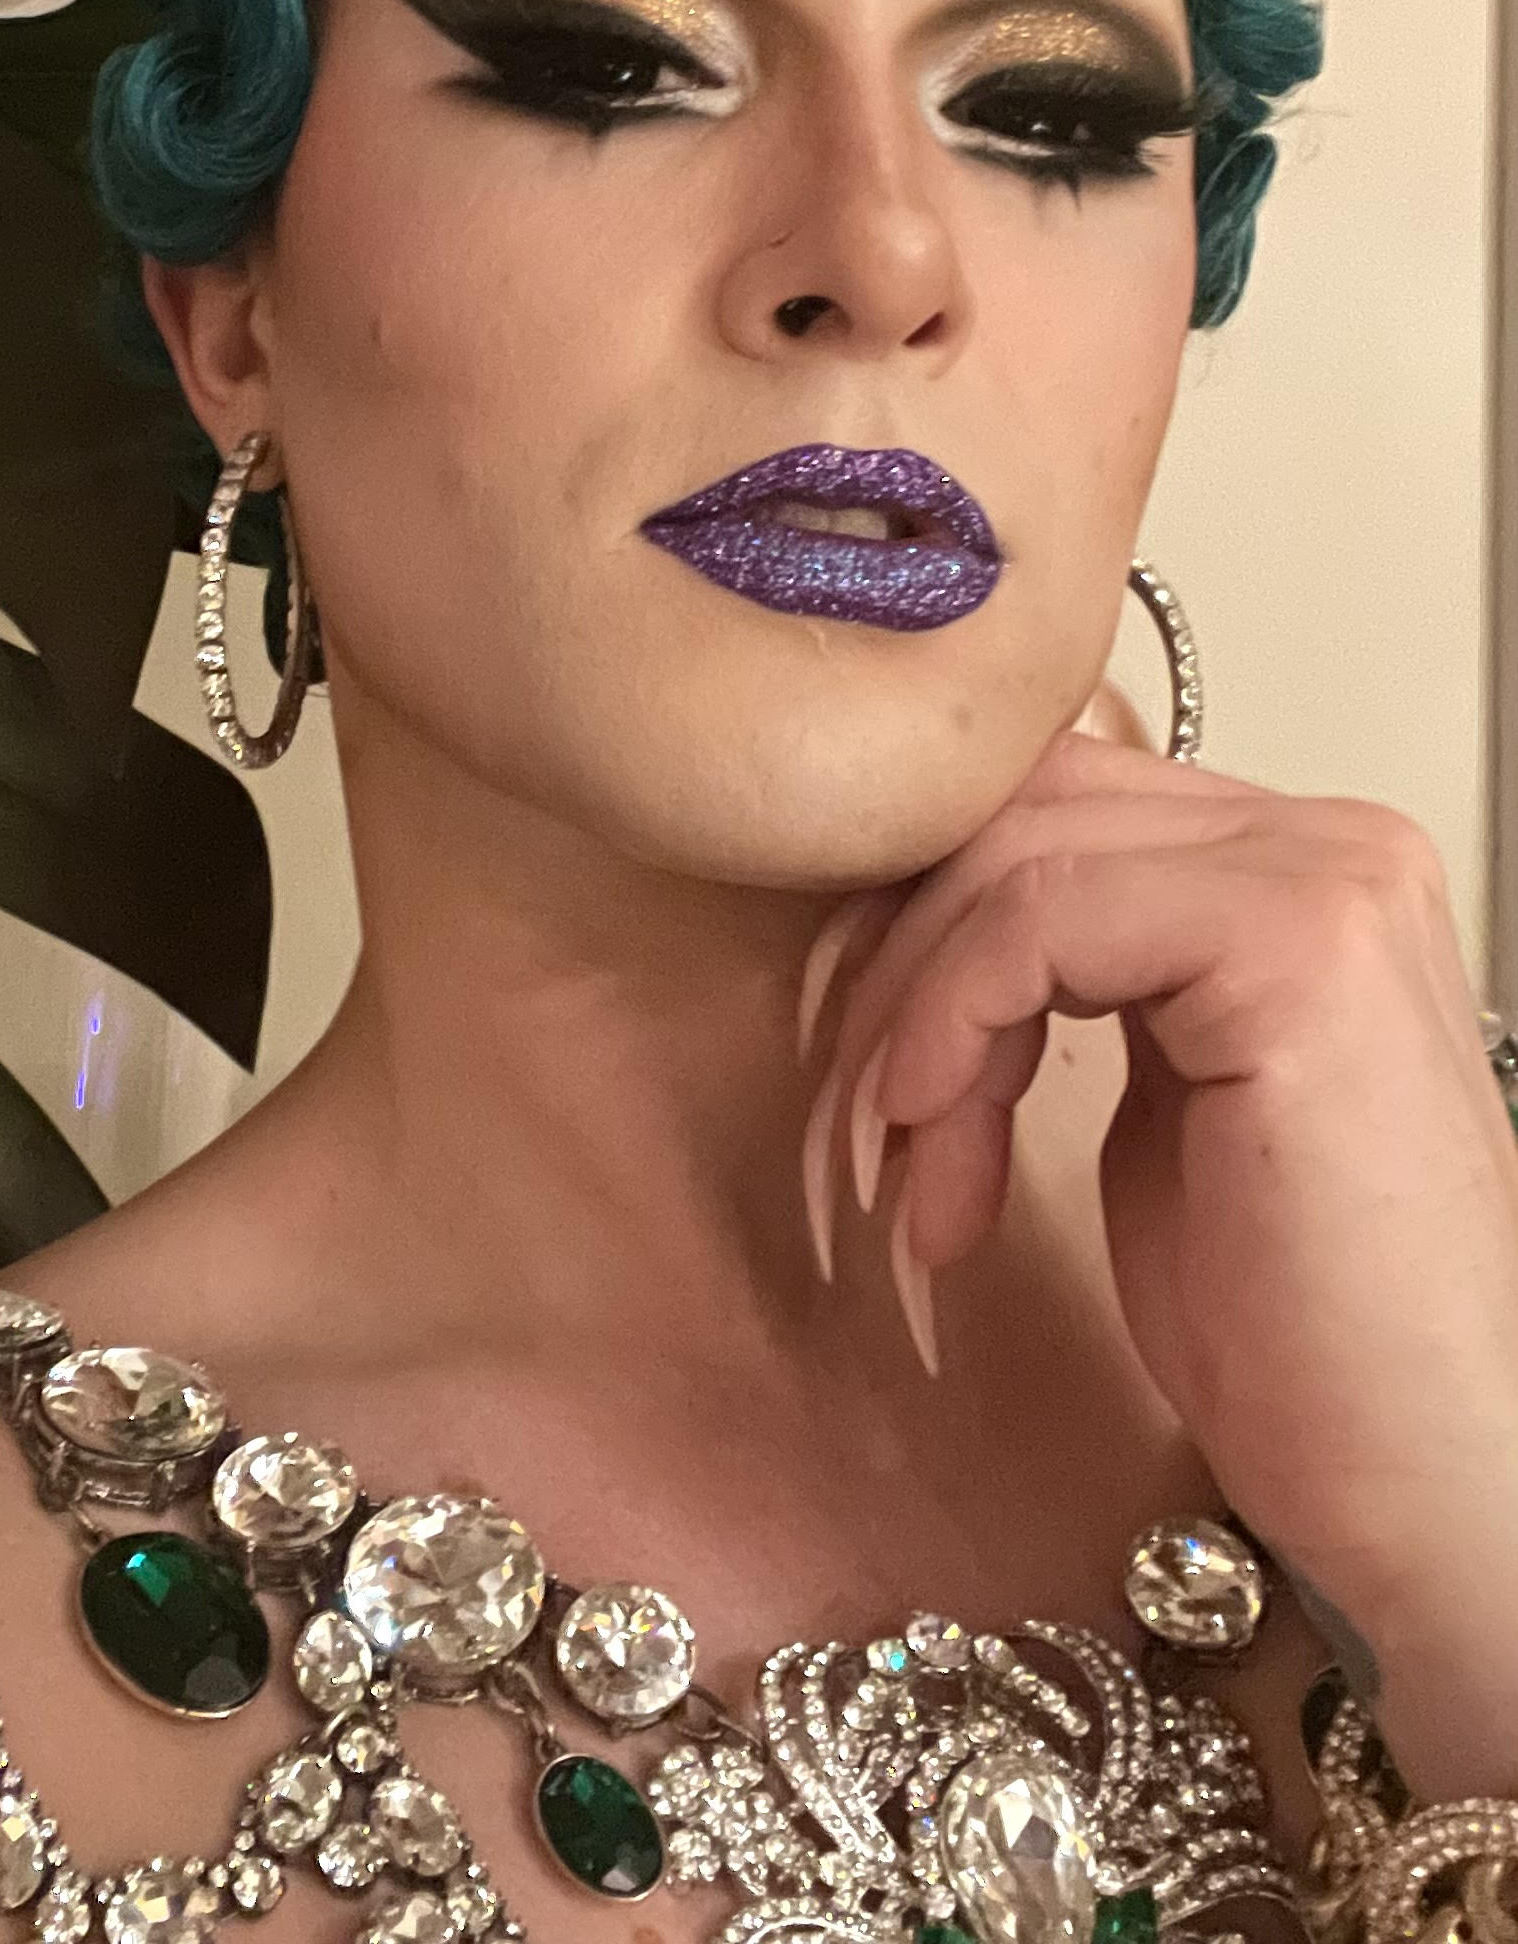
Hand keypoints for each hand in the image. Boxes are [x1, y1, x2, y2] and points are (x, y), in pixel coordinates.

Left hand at [802, 729, 1517, 1796]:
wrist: (1426, 1484)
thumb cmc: (1298, 1332)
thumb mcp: (1158, 1107)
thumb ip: (1080, 983)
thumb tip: (909, 926)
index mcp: (1300, 871)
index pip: (1054, 801)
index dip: (922, 915)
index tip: (862, 1055)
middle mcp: (1330, 845)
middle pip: (1026, 805)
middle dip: (902, 952)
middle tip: (858, 1106)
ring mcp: (1327, 880)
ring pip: (1017, 856)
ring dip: (916, 1012)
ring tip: (911, 1165)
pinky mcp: (1296, 945)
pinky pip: (1040, 916)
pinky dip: (950, 1018)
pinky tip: (934, 1138)